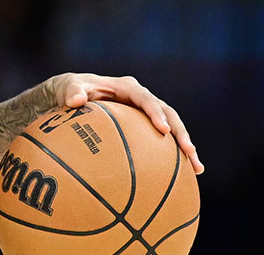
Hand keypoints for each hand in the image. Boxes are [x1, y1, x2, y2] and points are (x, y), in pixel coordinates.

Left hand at [50, 72, 204, 174]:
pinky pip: (161, 143)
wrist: (69, 98)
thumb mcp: (67, 87)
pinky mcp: (143, 129)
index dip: (156, 113)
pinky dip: (172, 157)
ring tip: (196, 168)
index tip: (162, 130)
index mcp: (126, 87)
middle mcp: (140, 100)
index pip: (145, 98)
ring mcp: (144, 115)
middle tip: (189, 152)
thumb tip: (76, 101)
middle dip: (180, 133)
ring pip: (171, 130)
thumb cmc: (69, 90)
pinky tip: (183, 178)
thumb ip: (71, 91)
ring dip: (184, 147)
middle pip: (168, 114)